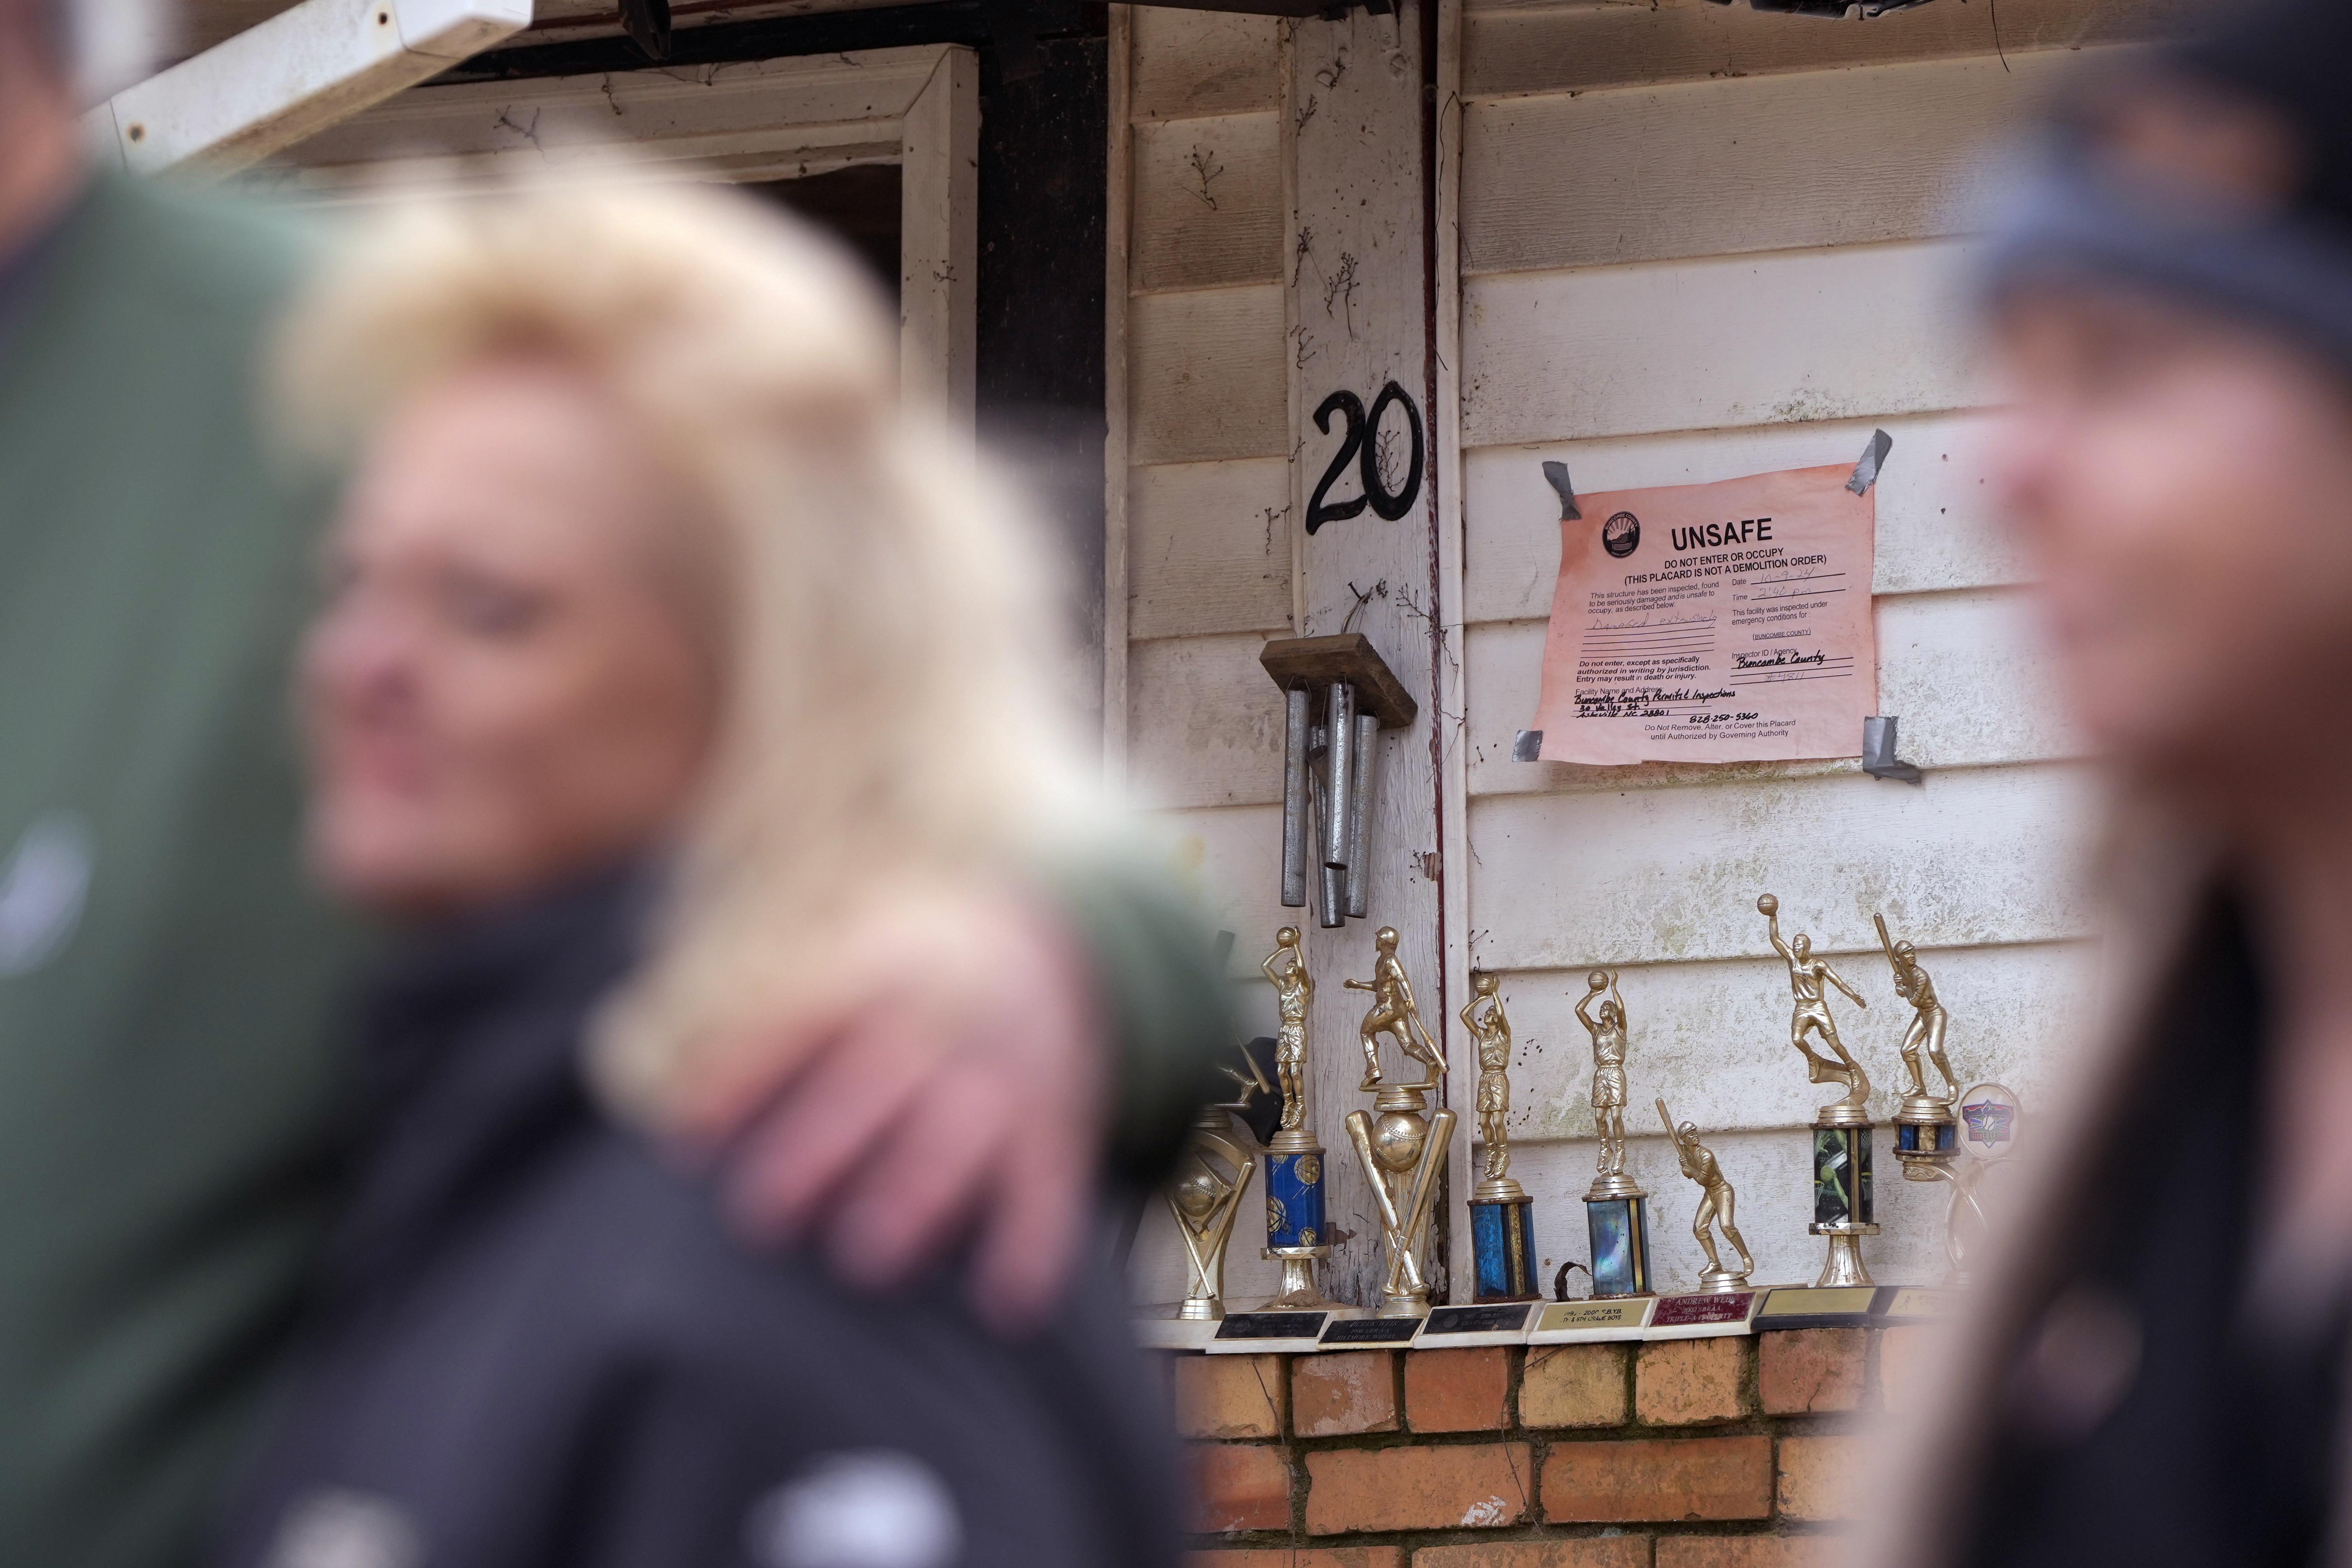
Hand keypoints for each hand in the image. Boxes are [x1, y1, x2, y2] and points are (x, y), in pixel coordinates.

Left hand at [663, 882, 1108, 1334]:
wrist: (1042, 946)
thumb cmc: (894, 988)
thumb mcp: (837, 969)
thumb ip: (761, 1030)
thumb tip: (666, 1116)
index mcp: (869, 977)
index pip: (797, 1021)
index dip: (742, 1076)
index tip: (687, 1140)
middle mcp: (938, 1019)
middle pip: (875, 1078)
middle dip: (819, 1145)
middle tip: (759, 1214)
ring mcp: (1002, 1070)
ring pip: (961, 1131)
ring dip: (916, 1192)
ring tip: (866, 1256)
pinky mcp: (1056, 1121)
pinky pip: (1048, 1182)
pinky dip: (1033, 1241)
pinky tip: (1005, 1303)